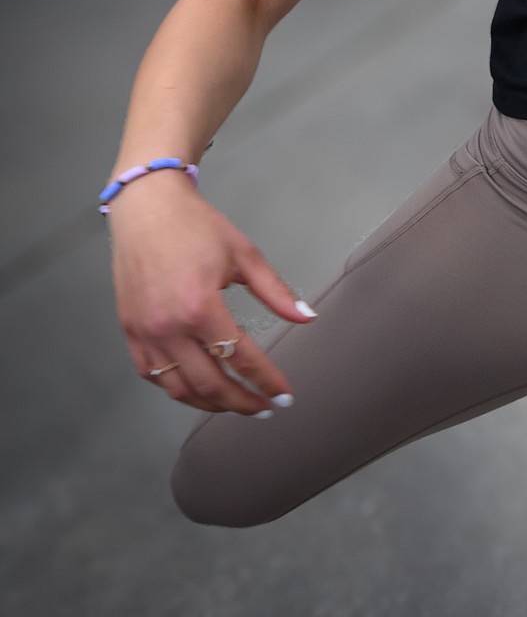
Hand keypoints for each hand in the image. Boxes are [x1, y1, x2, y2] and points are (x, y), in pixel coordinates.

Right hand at [109, 172, 313, 414]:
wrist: (147, 207)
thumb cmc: (196, 226)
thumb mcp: (243, 254)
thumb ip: (275, 291)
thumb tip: (307, 317)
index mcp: (201, 307)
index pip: (240, 358)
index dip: (266, 381)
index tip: (284, 396)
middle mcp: (168, 327)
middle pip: (209, 384)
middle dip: (241, 403)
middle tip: (264, 409)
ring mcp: (145, 333)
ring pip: (178, 389)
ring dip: (209, 404)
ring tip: (235, 404)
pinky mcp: (129, 331)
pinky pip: (152, 375)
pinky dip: (176, 388)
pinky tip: (197, 387)